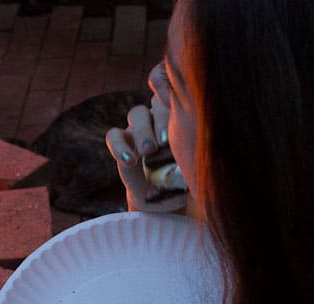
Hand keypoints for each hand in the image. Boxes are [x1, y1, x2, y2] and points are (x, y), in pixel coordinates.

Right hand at [106, 96, 186, 211]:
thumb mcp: (192, 170)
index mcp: (181, 119)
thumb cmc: (182, 179)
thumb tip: (199, 159)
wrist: (162, 195)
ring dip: (143, 132)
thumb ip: (194, 160)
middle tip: (164, 143)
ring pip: (137, 114)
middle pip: (157, 103)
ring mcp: (139, 127)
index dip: (177, 98)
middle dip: (161, 121)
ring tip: (149, 152)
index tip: (182, 113)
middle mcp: (159, 117)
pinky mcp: (121, 140)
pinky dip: (120, 147)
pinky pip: (114, 135)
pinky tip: (130, 162)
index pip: (179, 98)